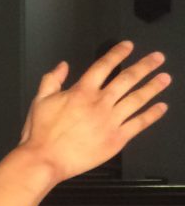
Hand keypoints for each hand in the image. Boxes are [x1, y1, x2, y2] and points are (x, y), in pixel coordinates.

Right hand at [17, 41, 169, 183]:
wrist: (45, 159)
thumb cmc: (40, 132)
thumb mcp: (39, 100)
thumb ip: (51, 80)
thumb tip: (62, 65)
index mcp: (81, 92)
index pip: (103, 66)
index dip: (117, 54)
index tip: (128, 46)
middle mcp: (100, 103)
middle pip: (127, 79)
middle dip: (145, 66)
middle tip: (158, 58)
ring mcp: (111, 120)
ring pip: (137, 99)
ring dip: (153, 87)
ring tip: (165, 78)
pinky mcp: (117, 138)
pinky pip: (139, 124)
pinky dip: (152, 115)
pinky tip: (161, 107)